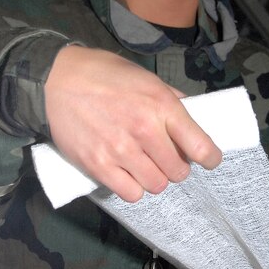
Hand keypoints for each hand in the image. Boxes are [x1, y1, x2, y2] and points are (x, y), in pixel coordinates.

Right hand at [44, 45, 221, 201]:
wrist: (58, 79)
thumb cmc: (105, 74)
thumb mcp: (147, 78)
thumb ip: (171, 100)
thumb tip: (194, 120)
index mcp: (162, 105)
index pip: (201, 147)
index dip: (211, 158)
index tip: (209, 160)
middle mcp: (144, 130)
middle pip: (179, 172)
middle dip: (177, 167)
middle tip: (167, 158)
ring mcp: (120, 150)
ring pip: (156, 185)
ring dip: (155, 178)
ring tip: (145, 165)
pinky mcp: (98, 165)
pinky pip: (130, 193)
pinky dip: (133, 187)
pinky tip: (128, 173)